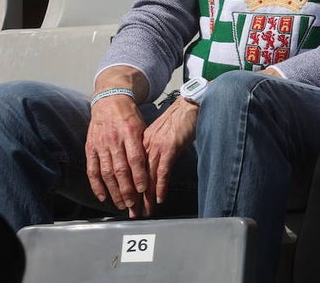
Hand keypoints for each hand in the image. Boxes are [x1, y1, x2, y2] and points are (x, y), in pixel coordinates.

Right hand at [85, 95, 150, 216]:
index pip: (135, 158)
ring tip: (121, 204)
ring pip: (106, 172)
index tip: (144, 190)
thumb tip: (153, 167)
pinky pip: (92, 170)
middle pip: (120, 169)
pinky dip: (96, 185)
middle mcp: (114, 140)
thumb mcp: (142, 126)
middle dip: (127, 189)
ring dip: (113, 191)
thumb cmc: (130, 116)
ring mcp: (100, 145)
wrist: (109, 101)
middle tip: (133, 204)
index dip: (139, 175)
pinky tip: (103, 197)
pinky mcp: (90, 148)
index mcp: (130, 133)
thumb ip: (144, 145)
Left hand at [140, 97, 199, 213]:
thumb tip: (154, 167)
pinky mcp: (169, 148)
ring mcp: (157, 147)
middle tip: (134, 213)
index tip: (130, 203)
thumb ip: (155, 150)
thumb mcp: (162, 135)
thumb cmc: (179, 120)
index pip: (133, 171)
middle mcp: (146, 146)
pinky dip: (161, 186)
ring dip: (147, 197)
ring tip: (146, 211)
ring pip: (148, 177)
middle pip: (138, 177)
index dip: (131, 189)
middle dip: (136, 198)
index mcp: (142, 143)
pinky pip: (162, 171)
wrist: (189, 106)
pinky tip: (160, 198)